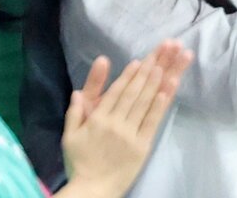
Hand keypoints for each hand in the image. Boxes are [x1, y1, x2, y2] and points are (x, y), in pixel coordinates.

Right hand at [63, 42, 191, 196]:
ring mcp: (130, 134)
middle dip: (148, 70)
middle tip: (161, 52)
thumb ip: (74, 112)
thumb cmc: (80, 162)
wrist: (92, 190)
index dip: (129, 75)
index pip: (116, 92)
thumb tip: (77, 92)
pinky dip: (159, 105)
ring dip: (157, 81)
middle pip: (134, 92)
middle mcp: (115, 123)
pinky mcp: (142, 145)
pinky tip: (166, 90)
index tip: (140, 60)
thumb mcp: (70, 136)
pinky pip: (151, 122)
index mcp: (98, 119)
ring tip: (167, 64)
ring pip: (145, 103)